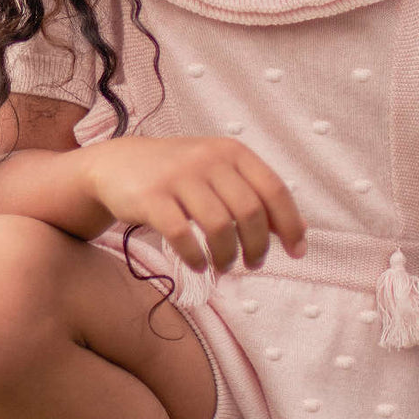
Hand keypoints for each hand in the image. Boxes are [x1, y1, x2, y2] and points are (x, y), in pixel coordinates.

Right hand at [81, 136, 306, 272]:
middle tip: (253, 264)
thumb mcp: (220, 174)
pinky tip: (198, 264)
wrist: (118, 163)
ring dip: (227, 256)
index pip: (274, 189)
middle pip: (249, 212)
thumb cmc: (180, 174)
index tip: (297, 252)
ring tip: (224, 266)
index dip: (290, 224)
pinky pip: (181, 235)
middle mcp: (208, 159)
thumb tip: (299, 229)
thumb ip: (256, 196)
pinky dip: (196, 257)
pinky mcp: (151, 197)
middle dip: (257, 246)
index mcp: (232, 151)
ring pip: (219, 226)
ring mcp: (178, 176)